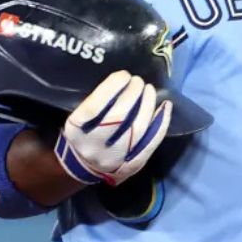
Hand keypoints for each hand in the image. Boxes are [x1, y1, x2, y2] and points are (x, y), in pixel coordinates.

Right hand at [54, 71, 171, 185]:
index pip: (95, 107)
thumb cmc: (82, 132)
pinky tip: (166, 107)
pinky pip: (150, 143)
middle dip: (132, 94)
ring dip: (147, 105)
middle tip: (138, 81)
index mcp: (75, 131)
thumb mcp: (78, 116)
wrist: (83, 167)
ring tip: (149, 90)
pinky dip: (160, 123)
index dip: (112, 87)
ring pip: (137, 130)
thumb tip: (122, 80)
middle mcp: (93, 146)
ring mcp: (113, 158)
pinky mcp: (131, 165)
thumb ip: (95, 101)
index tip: (123, 75)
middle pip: (118, 118)